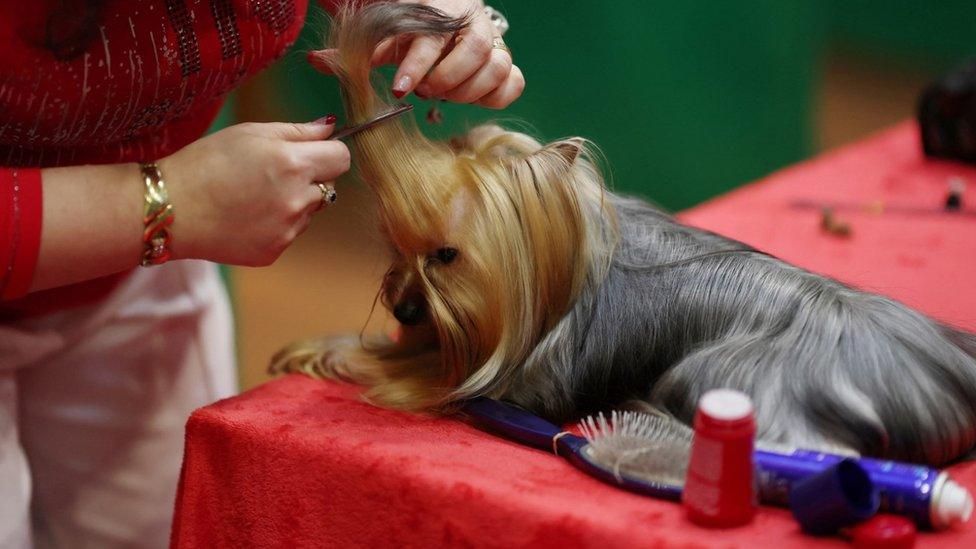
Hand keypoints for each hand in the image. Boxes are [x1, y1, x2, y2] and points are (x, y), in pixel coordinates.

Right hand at [159, 119, 349, 265]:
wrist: (171, 209)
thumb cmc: (206, 162)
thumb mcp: (250, 133)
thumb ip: (297, 131)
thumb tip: (330, 128)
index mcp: (294, 164)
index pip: (342, 158)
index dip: (329, 152)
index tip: (314, 153)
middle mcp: (297, 200)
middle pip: (328, 186)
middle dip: (309, 178)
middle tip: (270, 174)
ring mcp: (288, 230)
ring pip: (310, 211)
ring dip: (294, 202)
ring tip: (253, 196)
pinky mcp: (275, 251)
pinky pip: (291, 233)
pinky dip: (277, 224)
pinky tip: (246, 216)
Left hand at [309, 0, 522, 108]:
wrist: (436, 17)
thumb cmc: (405, 28)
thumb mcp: (381, 33)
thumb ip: (355, 49)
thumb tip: (317, 61)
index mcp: (440, 7)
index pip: (435, 35)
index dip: (418, 64)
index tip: (401, 88)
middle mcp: (473, 21)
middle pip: (476, 50)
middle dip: (448, 79)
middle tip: (425, 92)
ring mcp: (494, 41)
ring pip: (498, 66)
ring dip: (469, 90)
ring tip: (443, 95)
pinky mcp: (504, 61)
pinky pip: (513, 81)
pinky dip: (495, 95)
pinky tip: (470, 99)